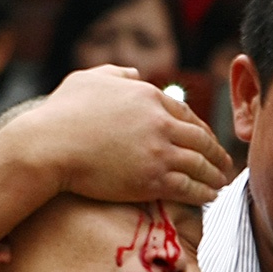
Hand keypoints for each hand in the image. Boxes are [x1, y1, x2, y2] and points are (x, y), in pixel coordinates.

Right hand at [11, 66, 234, 207]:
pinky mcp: (152, 179)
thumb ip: (115, 74)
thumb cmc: (60, 114)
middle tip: (224, 164)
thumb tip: (134, 74)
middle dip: (216, 153)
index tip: (206, 140)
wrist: (48, 146)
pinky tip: (210, 197)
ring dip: (215, 174)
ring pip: (200, 163)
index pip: (185, 113)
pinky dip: (204, 192)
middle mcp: (159, 121)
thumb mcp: (87, 79)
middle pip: (200, 138)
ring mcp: (158, 151)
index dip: (200, 129)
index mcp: (147, 96)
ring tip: (221, 183)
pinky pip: (189, 187)